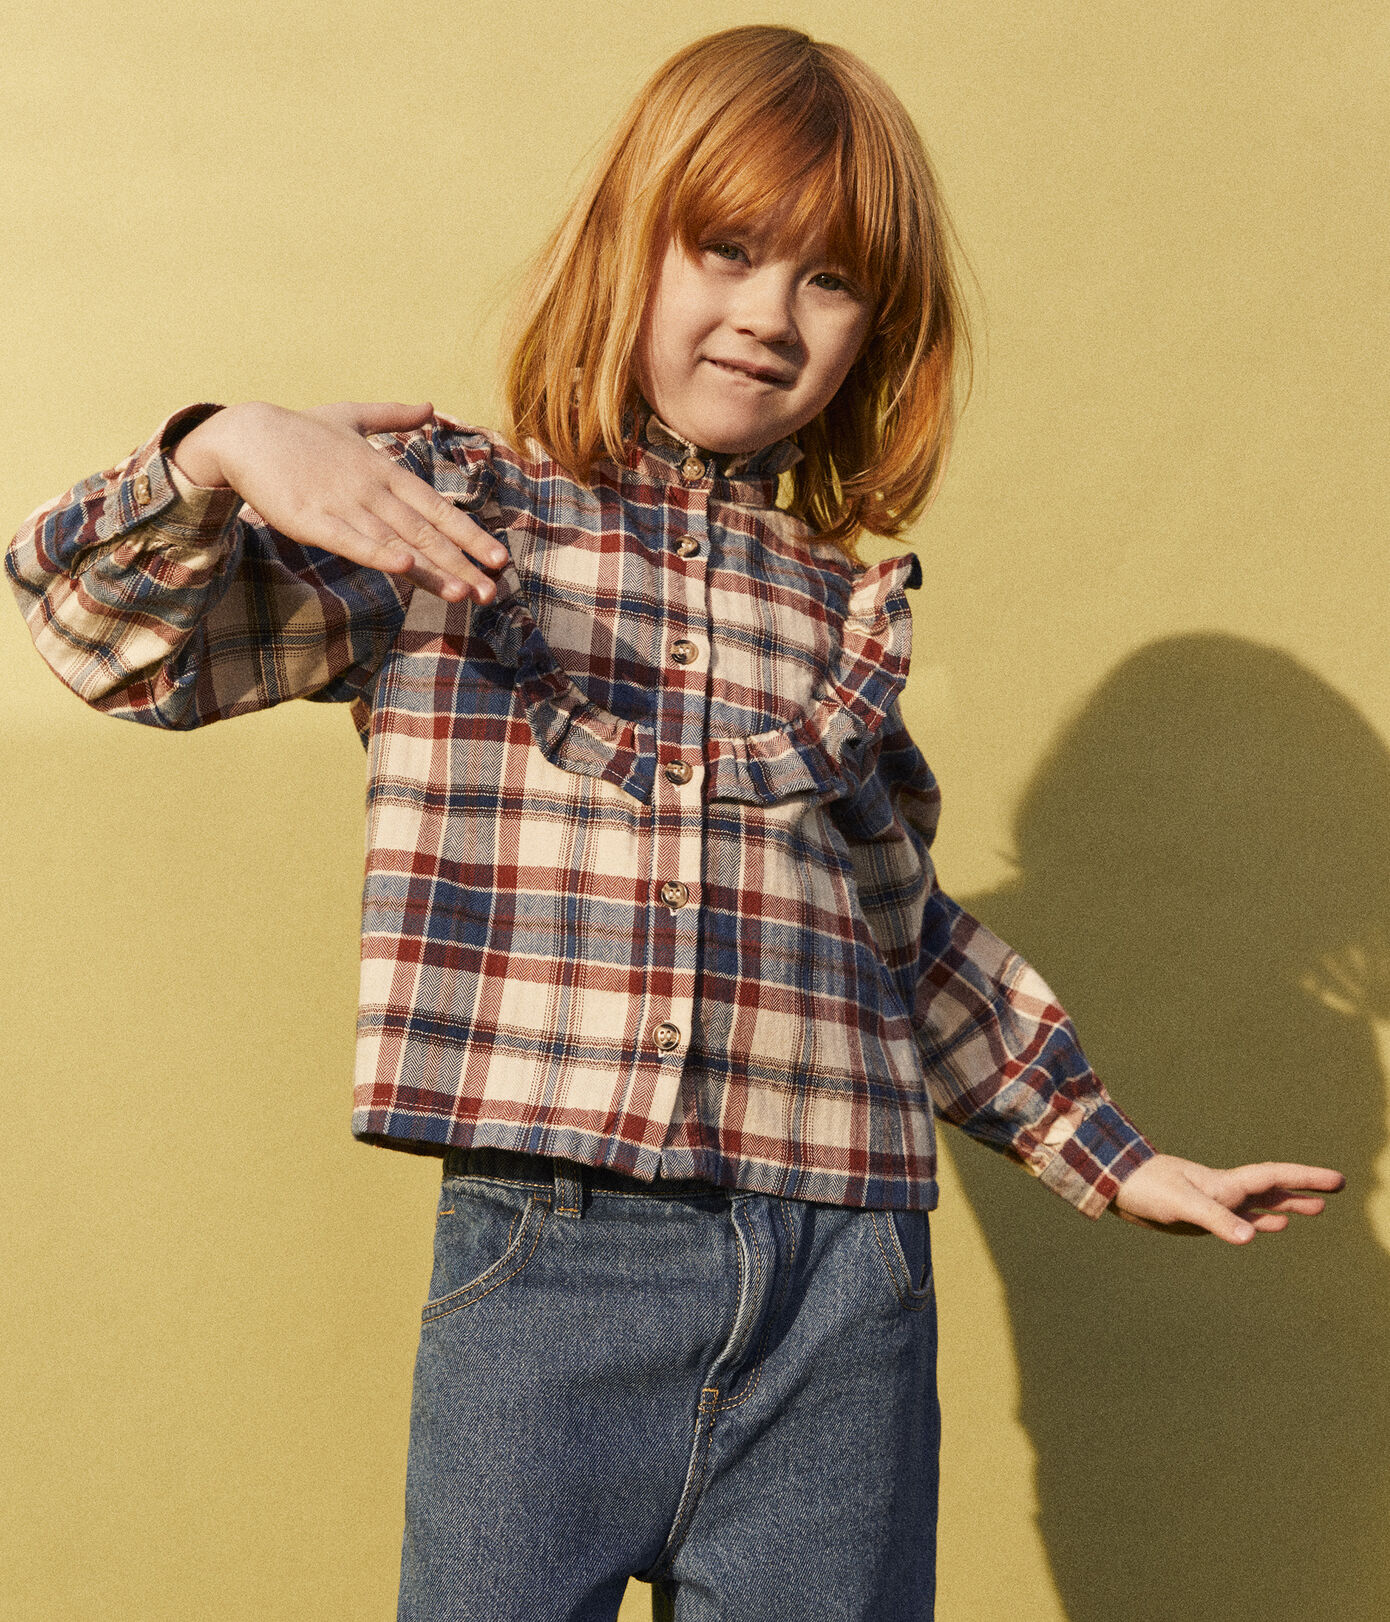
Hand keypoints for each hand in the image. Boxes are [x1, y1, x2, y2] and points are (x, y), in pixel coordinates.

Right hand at [171, 400, 508, 601]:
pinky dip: (378, 553)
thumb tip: (431, 405)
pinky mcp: (311, 520)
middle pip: (425, 531)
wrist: (244, 433)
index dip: (470, 534)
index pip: (437, 508)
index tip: (499, 559)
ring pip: (396, 541)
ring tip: (465, 593)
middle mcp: (372, 489)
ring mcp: (343, 505)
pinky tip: (403, 566)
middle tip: (494, 591)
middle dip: (462, 563)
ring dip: (432, 569)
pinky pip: (351, 541)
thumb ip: (394, 415)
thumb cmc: (299, 428)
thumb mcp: (351, 417)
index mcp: (385, 469)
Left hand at [1111, 1154, 1344, 1243]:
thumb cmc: (1146, 1188)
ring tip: (1315, 1209)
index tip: (1337, 1179)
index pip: (1274, 1178)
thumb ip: (1217, 1219)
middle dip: (1304, 1189)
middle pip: (1273, 1189)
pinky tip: (1269, 1225)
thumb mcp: (1183, 1204)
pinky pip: (1240, 1218)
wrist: (1115, 1184)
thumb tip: (1251, 1237)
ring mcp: (1215, 1202)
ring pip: (1260, 1204)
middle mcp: (1225, 1190)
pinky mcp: (1201, 1216)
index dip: (1305, 1178)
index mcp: (1225, 1184)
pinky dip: (1259, 1220)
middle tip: (1335, 1189)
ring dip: (1287, 1205)